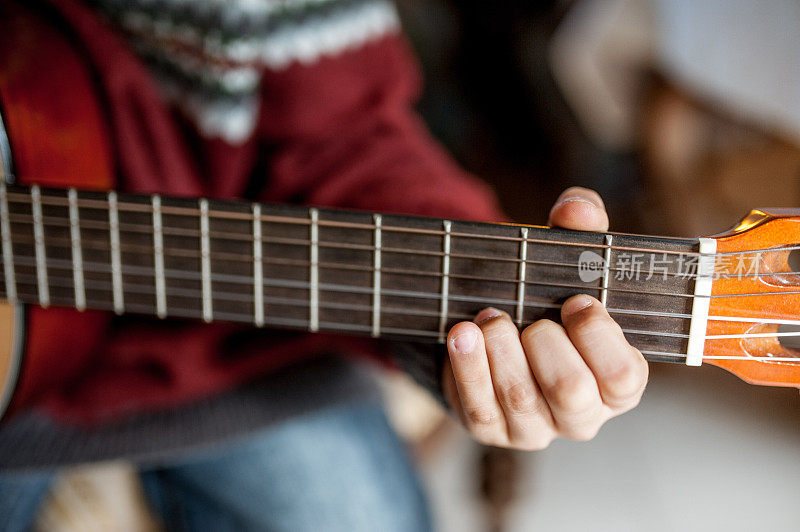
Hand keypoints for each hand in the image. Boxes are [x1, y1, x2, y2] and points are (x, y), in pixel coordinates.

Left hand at [442, 187, 647, 449]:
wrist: (498, 328)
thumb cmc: (547, 298)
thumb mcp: (568, 259)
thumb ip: (581, 228)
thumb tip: (577, 208)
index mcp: (616, 381)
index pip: (623, 378)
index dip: (599, 338)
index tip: (576, 301)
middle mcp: (582, 414)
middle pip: (571, 393)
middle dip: (546, 346)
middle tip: (532, 317)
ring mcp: (536, 428)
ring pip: (521, 401)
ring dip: (500, 351)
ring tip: (489, 316)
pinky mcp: (492, 428)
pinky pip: (479, 408)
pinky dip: (468, 367)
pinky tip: (462, 334)